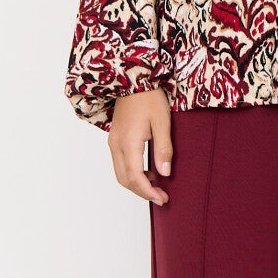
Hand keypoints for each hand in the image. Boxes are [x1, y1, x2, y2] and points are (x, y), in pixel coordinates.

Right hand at [108, 87, 172, 204]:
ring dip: (137, 184)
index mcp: (128, 142)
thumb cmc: (149, 97)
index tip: (162, 198)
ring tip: (157, 186)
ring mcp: (113, 142)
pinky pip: (120, 164)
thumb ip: (163, 149)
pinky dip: (132, 173)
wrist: (133, 79)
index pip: (136, 177)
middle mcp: (116, 145)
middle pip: (125, 180)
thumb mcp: (162, 122)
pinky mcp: (115, 139)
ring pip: (121, 174)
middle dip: (143, 192)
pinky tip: (148, 171)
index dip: (148, 192)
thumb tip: (165, 174)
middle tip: (162, 196)